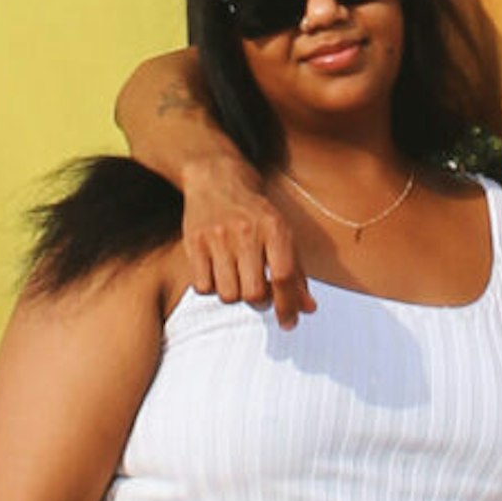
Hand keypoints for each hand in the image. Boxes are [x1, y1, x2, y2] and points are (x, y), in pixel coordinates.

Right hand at [172, 148, 313, 322]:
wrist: (216, 177)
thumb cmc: (254, 210)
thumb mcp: (281, 233)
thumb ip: (296, 272)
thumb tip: (307, 309)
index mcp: (274, 227)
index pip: (283, 277)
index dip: (288, 306)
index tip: (288, 323)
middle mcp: (246, 231)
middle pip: (254, 293)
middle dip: (259, 301)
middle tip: (258, 291)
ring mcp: (217, 237)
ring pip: (228, 295)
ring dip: (234, 294)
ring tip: (236, 277)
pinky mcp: (194, 242)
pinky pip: (203, 287)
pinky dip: (212, 287)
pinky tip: (217, 271)